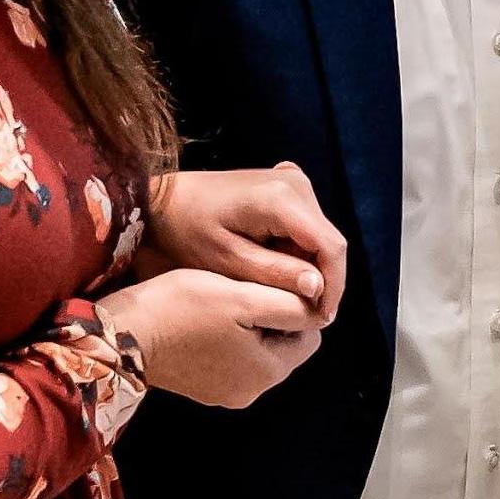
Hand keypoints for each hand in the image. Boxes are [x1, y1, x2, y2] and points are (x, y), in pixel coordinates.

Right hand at [106, 266, 326, 408]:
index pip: (308, 337)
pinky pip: (230, 359)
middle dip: (272, 318)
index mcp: (267, 372)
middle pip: (283, 346)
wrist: (121, 334)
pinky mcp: (201, 388)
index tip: (269, 284)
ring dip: (248, 327)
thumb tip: (318, 309)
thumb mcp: (243, 297)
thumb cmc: (182, 309)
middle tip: (243, 289)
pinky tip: (204, 319)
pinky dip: (225, 339)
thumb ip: (288, 305)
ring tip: (222, 301)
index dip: (295, 306)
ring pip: (256, 351)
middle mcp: (250, 392)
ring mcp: (223, 393)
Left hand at [145, 163, 345, 325]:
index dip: (334, 286)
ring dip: (307, 267)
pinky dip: (297, 250)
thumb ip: (275, 274)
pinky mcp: (287, 186)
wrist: (165, 201)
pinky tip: (274, 266)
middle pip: (328, 242)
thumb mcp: (228, 261)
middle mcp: (295, 183)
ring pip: (319, 237)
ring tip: (278, 292)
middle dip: (320, 280)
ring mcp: (292, 181)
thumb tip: (318, 288)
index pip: (331, 247)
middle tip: (300, 315)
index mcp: (282, 199)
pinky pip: (306, 226)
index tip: (322, 317)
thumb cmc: (187, 231)